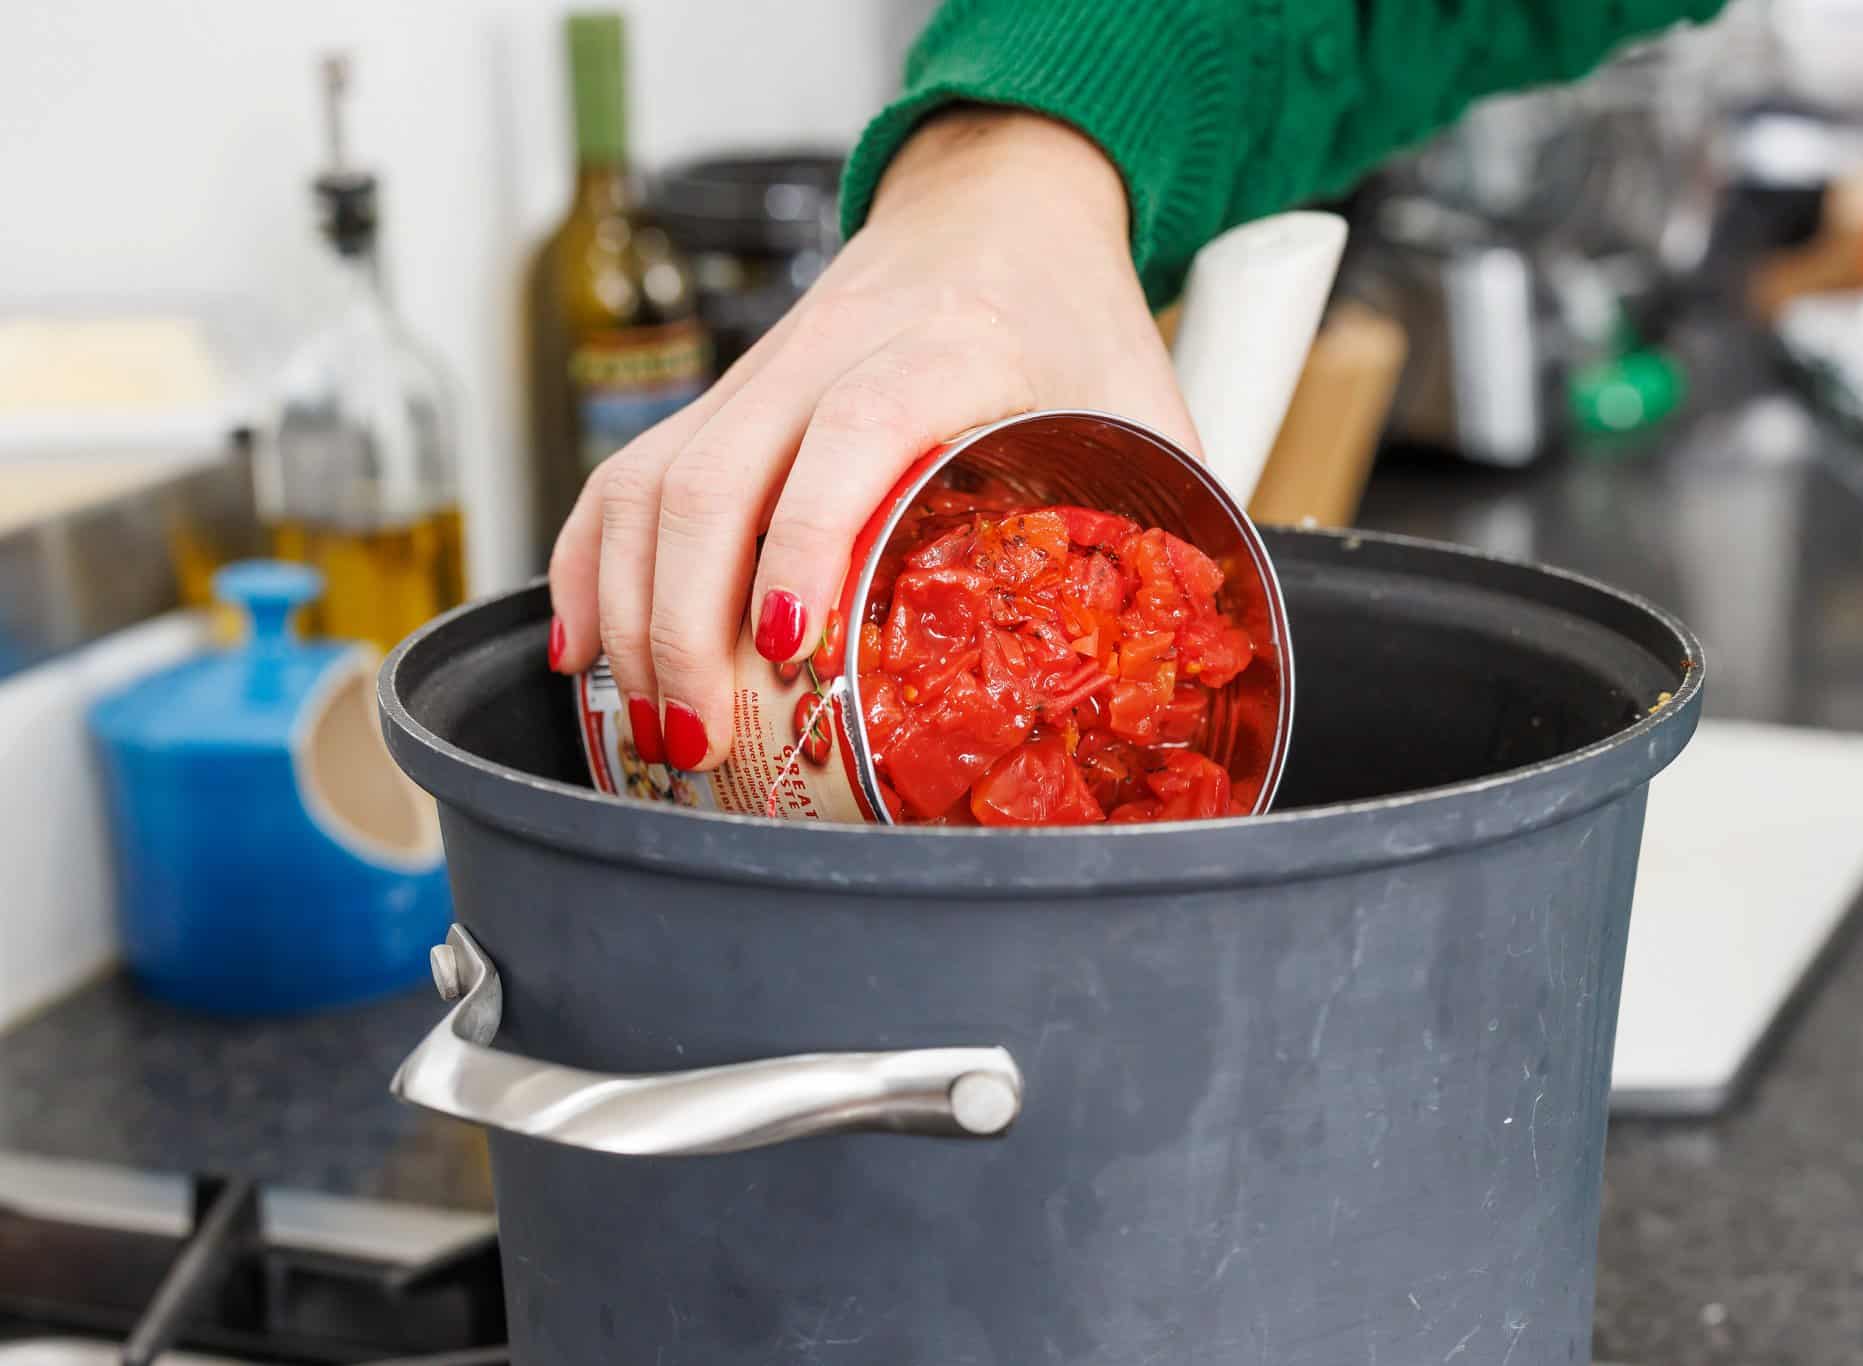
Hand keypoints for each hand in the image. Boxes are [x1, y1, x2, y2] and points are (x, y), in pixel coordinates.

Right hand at [546, 108, 1197, 771]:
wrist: (999, 207)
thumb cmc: (1074, 316)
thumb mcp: (1146, 410)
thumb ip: (1166, 528)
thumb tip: (1181, 677)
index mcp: (950, 343)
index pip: (854, 428)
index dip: (810, 540)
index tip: (792, 648)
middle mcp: (830, 349)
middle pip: (713, 472)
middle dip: (685, 620)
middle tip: (701, 739)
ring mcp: (760, 373)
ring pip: (647, 479)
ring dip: (629, 607)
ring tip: (649, 725)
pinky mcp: (722, 398)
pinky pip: (626, 474)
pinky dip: (592, 563)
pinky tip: (589, 647)